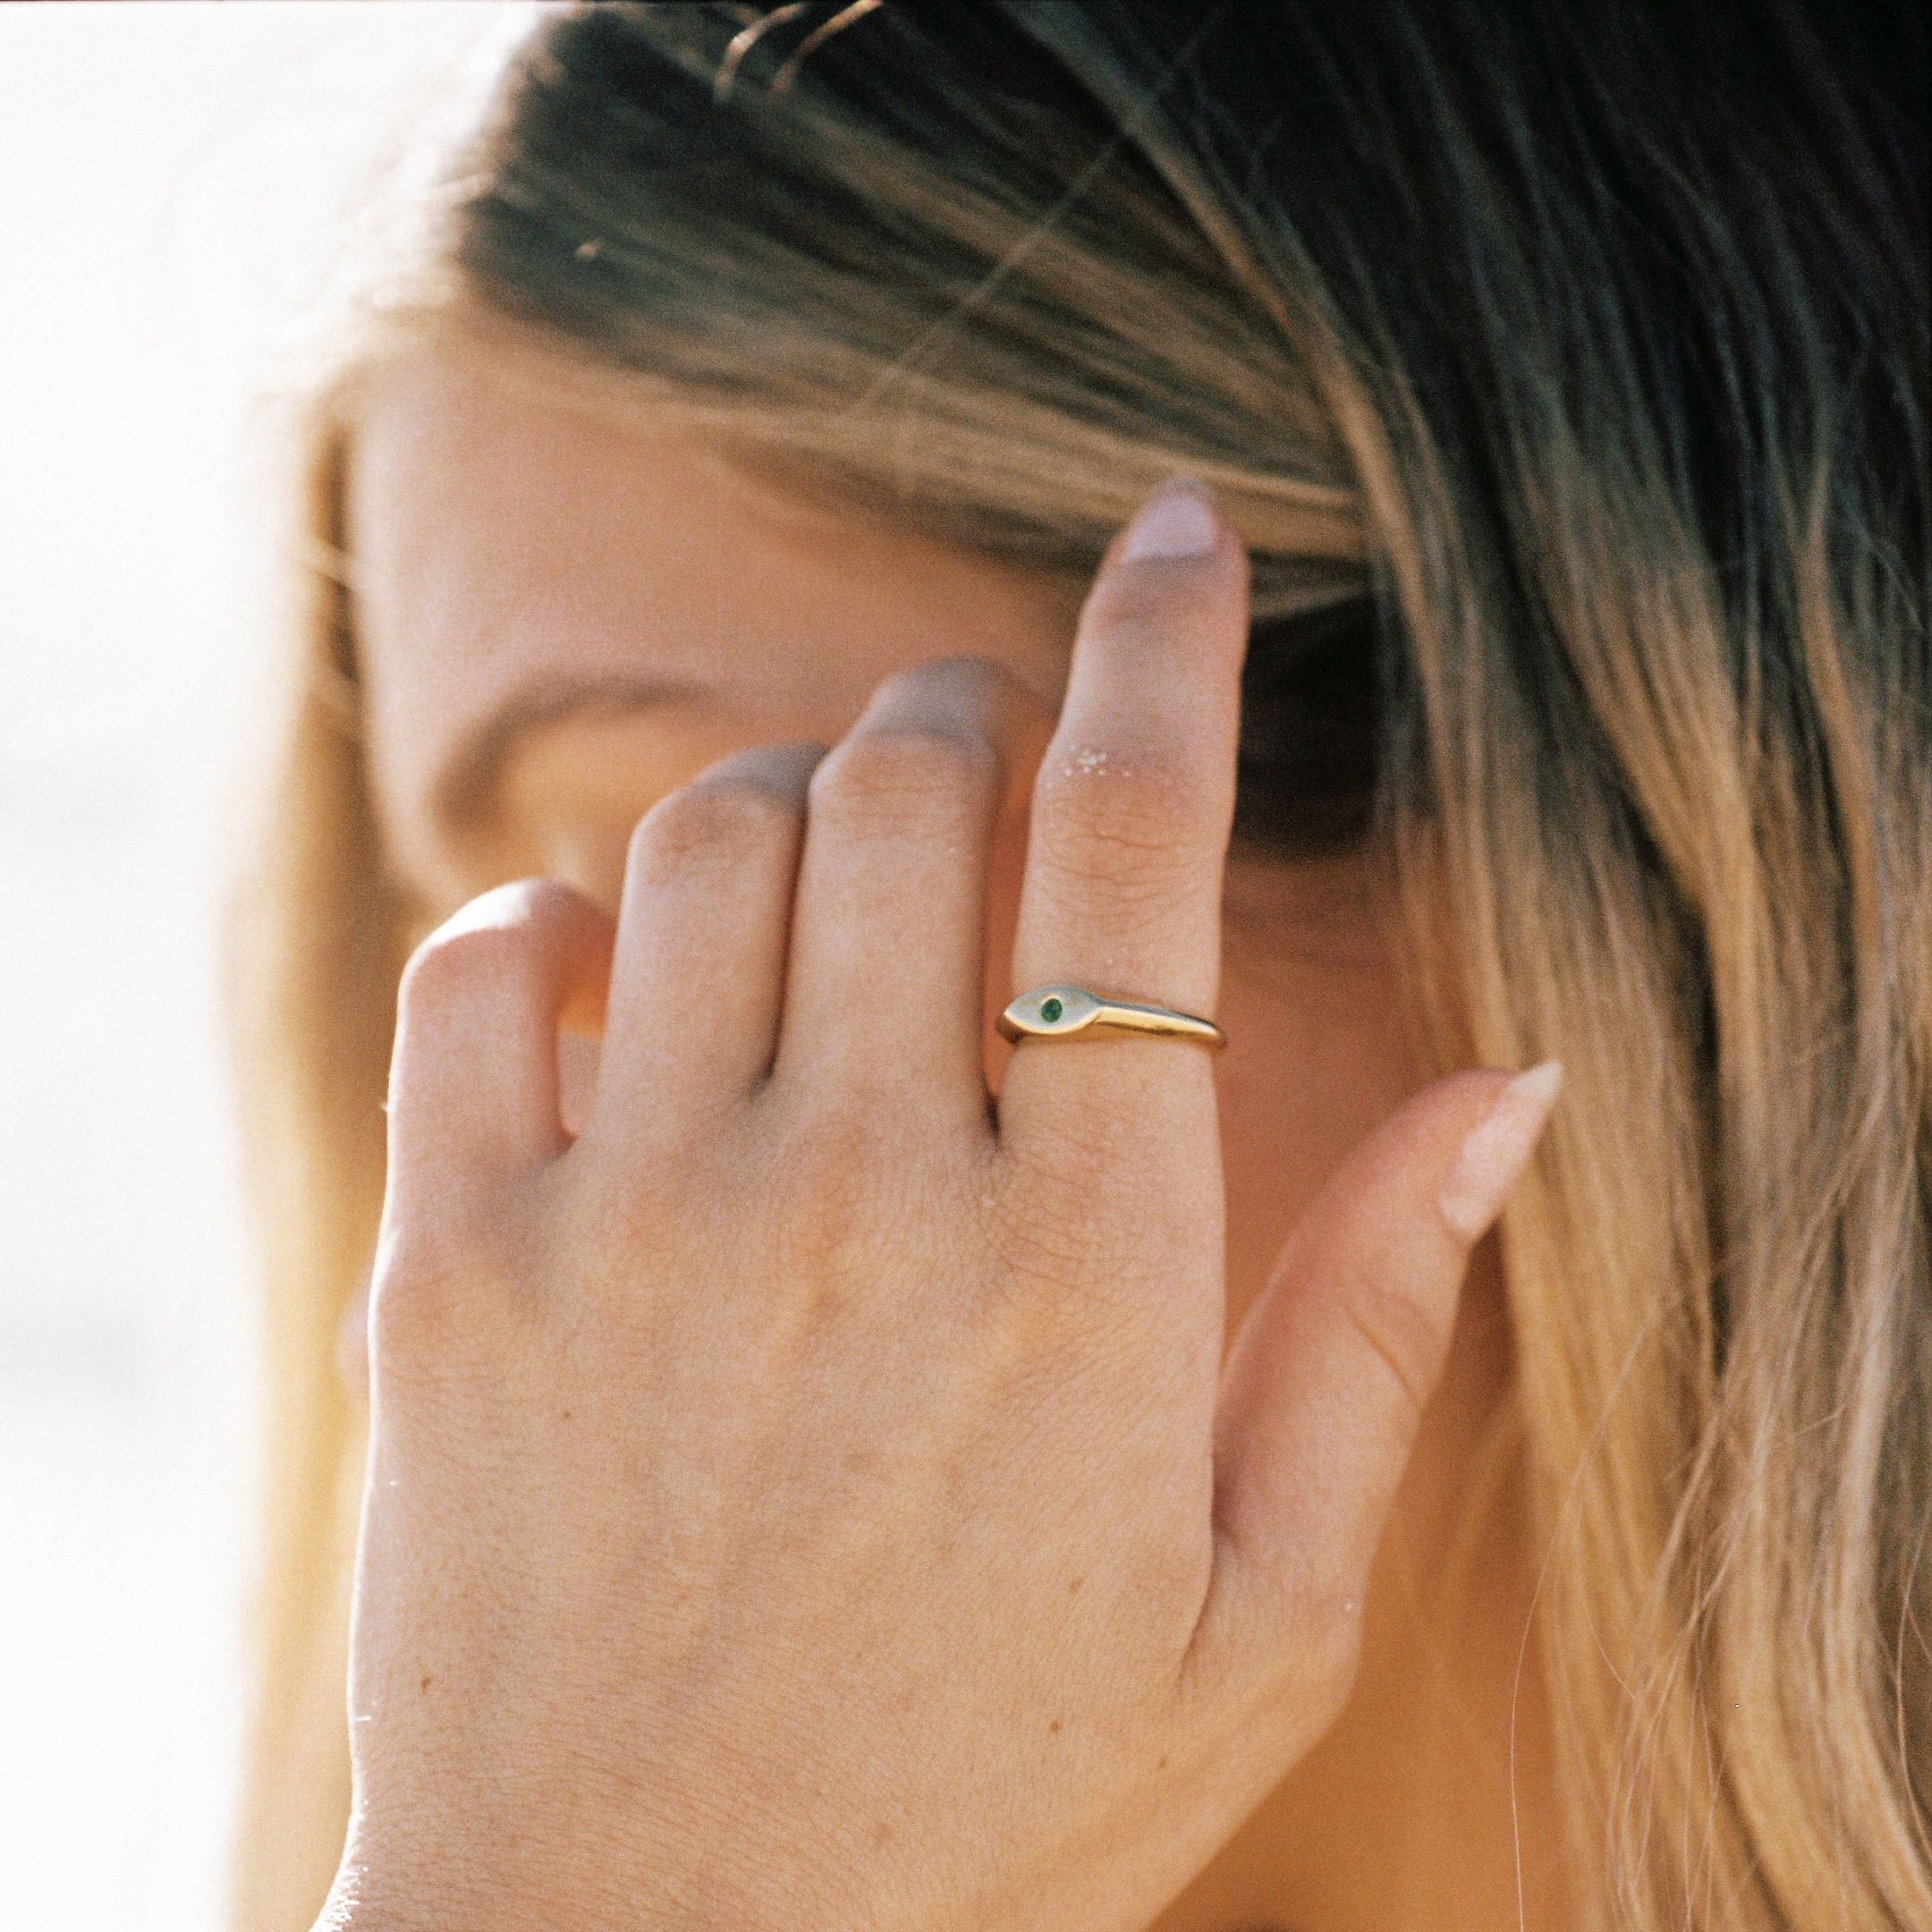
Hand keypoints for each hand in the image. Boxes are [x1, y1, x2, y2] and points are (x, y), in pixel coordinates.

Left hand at [325, 477, 1560, 1931]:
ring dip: (787, 803)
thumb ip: (1375, 1323)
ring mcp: (635, 1220)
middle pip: (910, 782)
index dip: (1168, 647)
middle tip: (982, 764)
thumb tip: (1507, 1086)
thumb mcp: (1260, 1610)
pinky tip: (615, 993)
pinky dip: (551, 924)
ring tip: (824, 889)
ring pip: (707, 837)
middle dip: (963, 714)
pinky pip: (480, 969)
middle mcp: (857, 1199)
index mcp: (1085, 1268)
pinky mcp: (456, 1271)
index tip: (1179, 531)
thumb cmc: (986, 1804)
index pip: (1139, 850)